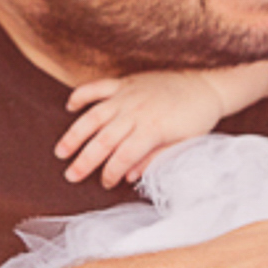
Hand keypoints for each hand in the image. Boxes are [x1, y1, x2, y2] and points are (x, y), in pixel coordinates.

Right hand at [55, 73, 225, 185]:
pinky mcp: (124, 82)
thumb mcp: (183, 144)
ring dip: (75, 134)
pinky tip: (70, 108)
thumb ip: (155, 159)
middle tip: (71, 176)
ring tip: (61, 151)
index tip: (105, 184)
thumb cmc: (197, 118)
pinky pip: (97, 87)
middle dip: (85, 160)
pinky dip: (81, 96)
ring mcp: (127, 95)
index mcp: (152, 129)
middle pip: (103, 140)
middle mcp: (135, 111)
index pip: (123, 156)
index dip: (111, 172)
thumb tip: (130, 176)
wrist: (206, 85)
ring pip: (93, 116)